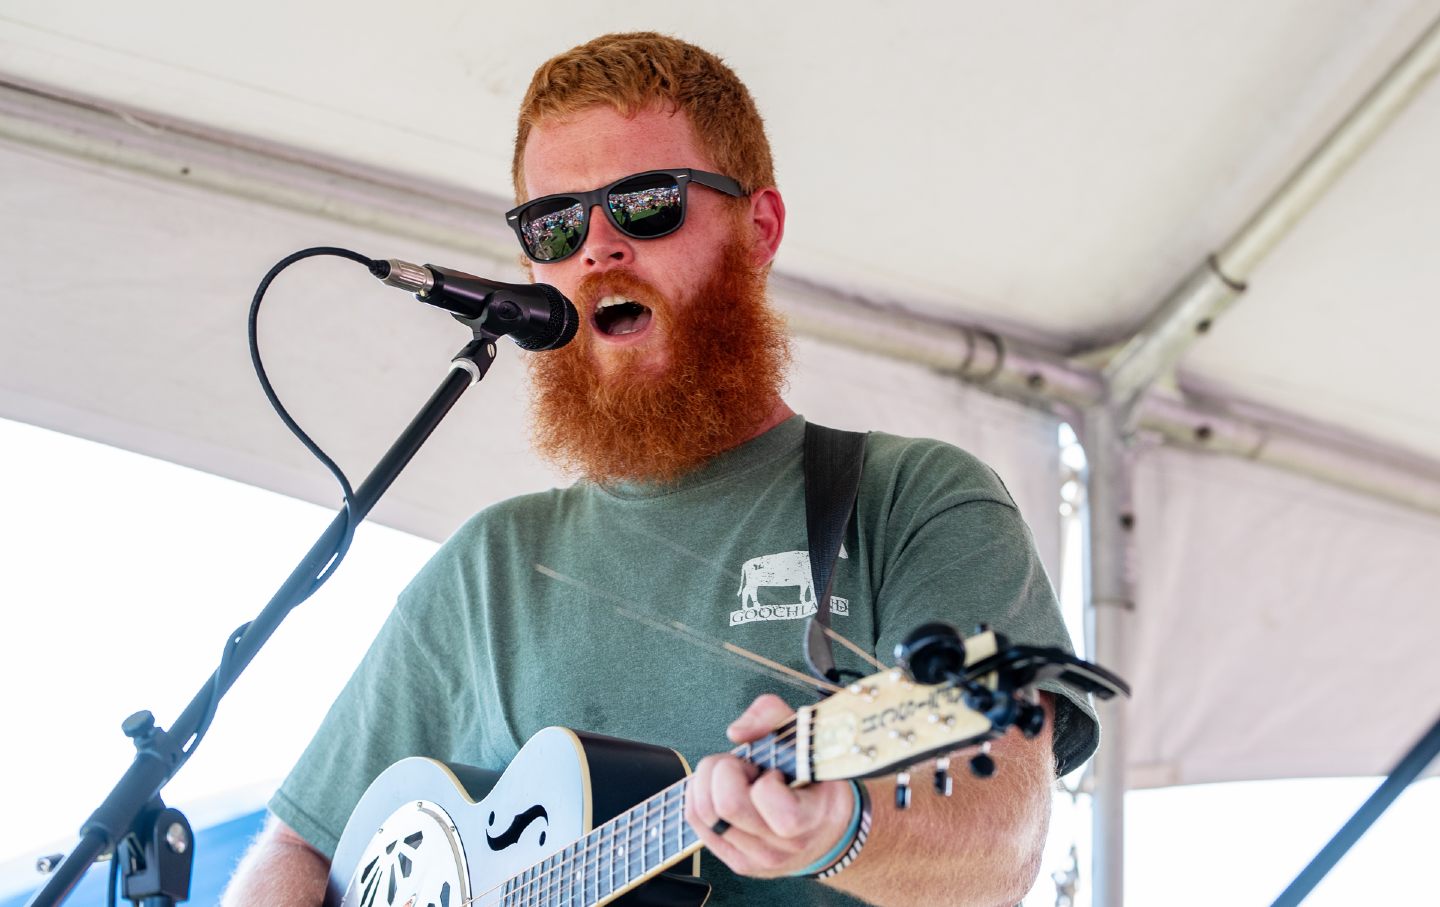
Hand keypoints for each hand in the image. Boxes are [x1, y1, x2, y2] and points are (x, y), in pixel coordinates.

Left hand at [684, 694, 857, 878]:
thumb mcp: (806, 738)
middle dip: (724, 771)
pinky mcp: (737, 861)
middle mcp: (783, 847)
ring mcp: (758, 859)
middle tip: (745, 767)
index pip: (768, 799)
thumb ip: (773, 716)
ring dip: (709, 782)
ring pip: (703, 812)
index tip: (774, 771)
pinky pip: (695, 820)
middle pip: (725, 806)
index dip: (763, 777)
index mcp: (810, 817)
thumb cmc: (815, 779)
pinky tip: (722, 789)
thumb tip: (736, 732)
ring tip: (735, 778)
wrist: (827, 830)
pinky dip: (700, 793)